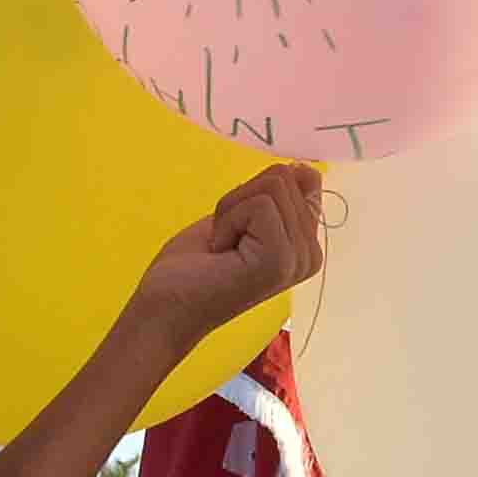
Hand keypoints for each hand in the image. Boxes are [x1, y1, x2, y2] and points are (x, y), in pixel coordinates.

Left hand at [129, 162, 324, 347]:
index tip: (239, 224)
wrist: (166, 307)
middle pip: (284, 178)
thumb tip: (305, 169)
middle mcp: (310, 254)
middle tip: (226, 238)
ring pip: (272, 186)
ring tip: (223, 245)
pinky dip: (229, 218)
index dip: (258, 190)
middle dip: (241, 199)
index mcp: (305, 244)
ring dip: (232, 209)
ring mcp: (298, 259)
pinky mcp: (280, 259)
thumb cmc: (194, 266)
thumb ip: (273, 196)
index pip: (303, 179)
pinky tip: (221, 250)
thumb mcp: (237, 217)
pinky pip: (260, 204)